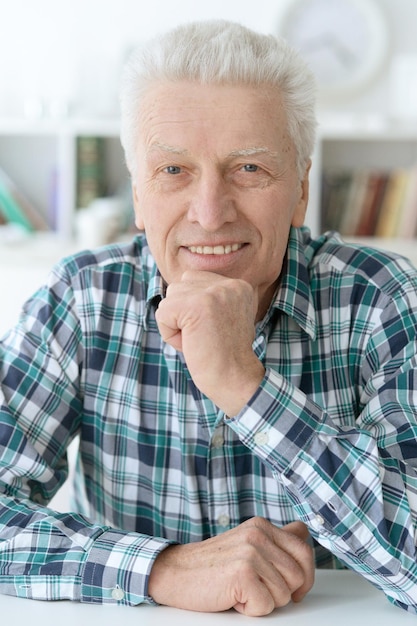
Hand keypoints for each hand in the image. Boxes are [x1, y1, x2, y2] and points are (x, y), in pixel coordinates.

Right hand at [148, 517, 313, 615]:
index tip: (294, 586)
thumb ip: (274, 542)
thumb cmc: (211, 565)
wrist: (176, 573)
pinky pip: (267, 606)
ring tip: (241, 590)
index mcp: (262, 526)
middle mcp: (258, 534)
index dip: (305, 572)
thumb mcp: (247, 544)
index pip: (304, 545)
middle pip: (299, 574)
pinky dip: (251, 610)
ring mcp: (251, 552)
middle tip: (258, 590)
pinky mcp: (243, 572)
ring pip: (285, 594)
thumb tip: (303, 536)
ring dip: (265, 601)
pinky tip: (234, 597)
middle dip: (284, 591)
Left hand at [155, 271, 264, 415]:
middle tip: (204, 337)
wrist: (235, 380)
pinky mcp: (197, 305)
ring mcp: (214, 293)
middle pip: (179, 287)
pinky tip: (191, 344)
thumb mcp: (224, 317)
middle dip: (181, 315)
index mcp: (238, 285)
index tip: (213, 330)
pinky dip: (169, 334)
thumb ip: (207, 298)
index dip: (192, 310)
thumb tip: (176, 288)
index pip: (194, 281)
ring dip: (176, 324)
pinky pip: (163, 313)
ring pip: (169, 299)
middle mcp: (229, 284)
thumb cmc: (224, 356)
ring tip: (198, 340)